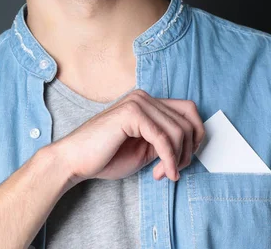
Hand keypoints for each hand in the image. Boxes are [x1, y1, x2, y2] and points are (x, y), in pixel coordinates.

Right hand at [52, 89, 204, 185]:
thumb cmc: (105, 157)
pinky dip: (169, 159)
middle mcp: (144, 97)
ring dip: (177, 158)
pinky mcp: (132, 114)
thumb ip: (165, 141)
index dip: (195, 136)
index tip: (183, 159)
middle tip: (173, 170)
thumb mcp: (145, 148)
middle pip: (187, 121)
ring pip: (178, 130)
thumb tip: (190, 145)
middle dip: (187, 151)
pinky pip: (163, 139)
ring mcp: (138, 102)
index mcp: (147, 102)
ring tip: (164, 173)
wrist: (75, 161)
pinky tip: (163, 173)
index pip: (188, 110)